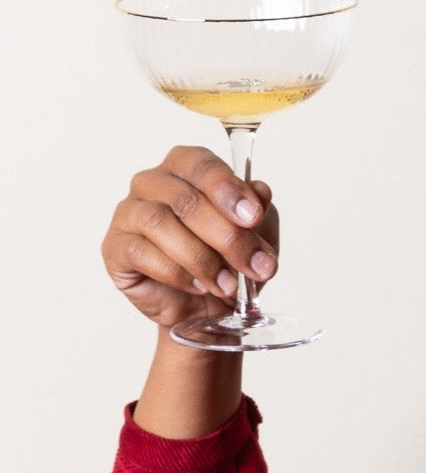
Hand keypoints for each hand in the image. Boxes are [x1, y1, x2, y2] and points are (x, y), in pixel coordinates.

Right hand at [102, 146, 279, 330]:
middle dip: (228, 238)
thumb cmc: (227, 265)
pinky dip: (177, 273)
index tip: (253, 218)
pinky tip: (198, 287)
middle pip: (185, 199)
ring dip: (201, 259)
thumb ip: (261, 216)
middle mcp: (153, 183)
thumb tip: (262, 192)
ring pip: (159, 222)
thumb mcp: (257, 241)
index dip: (228, 189)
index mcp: (187, 170)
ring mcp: (129, 213)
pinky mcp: (115, 247)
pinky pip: (141, 252)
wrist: (206, 309)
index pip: (201, 164)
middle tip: (256, 267)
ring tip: (227, 285)